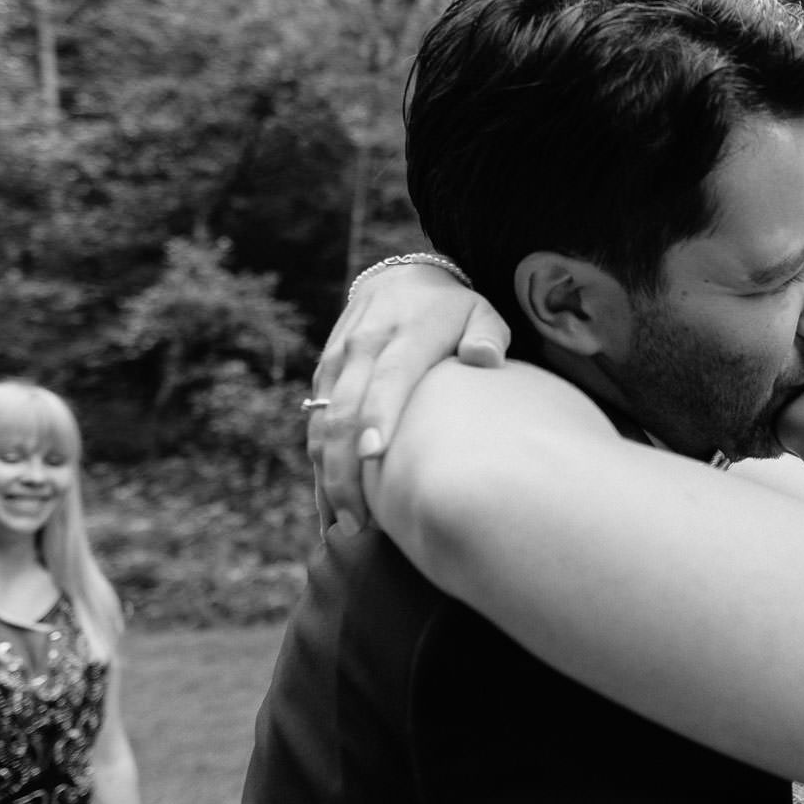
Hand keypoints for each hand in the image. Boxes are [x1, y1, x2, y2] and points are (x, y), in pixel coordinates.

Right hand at [309, 262, 511, 531]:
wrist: (402, 278)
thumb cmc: (453, 310)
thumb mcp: (481, 313)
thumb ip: (488, 335)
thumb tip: (484, 358)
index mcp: (403, 336)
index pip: (387, 381)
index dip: (378, 418)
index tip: (377, 458)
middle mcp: (362, 348)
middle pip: (344, 412)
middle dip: (345, 470)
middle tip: (359, 523)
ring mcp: (337, 361)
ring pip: (322, 423)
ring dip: (327, 475)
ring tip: (343, 525)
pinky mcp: (324, 374)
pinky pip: (315, 422)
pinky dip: (319, 463)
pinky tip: (329, 503)